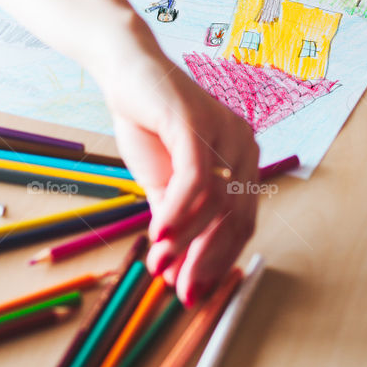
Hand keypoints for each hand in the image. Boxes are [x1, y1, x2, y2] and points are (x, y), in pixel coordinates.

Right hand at [96, 45, 259, 305]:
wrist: (123, 72)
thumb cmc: (146, 122)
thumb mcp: (160, 182)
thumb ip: (174, 222)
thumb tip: (175, 273)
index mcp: (242, 159)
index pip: (241, 223)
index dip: (219, 262)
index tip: (194, 293)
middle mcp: (244, 145)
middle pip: (236, 219)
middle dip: (208, 262)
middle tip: (182, 294)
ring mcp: (224, 132)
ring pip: (215, 204)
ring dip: (186, 243)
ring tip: (160, 266)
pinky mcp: (196, 123)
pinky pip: (195, 180)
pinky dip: (178, 213)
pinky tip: (158, 236)